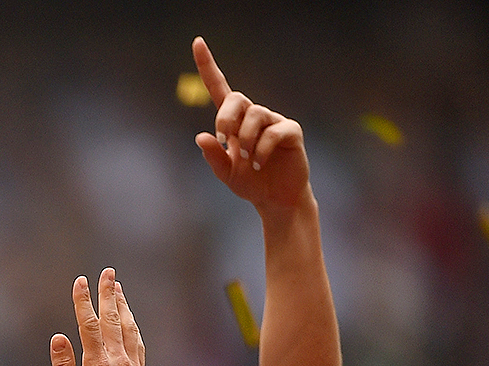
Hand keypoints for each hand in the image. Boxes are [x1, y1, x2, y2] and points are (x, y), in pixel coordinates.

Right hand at [50, 270, 145, 365]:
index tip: (79, 282)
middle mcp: (119, 362)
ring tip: (118, 288)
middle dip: (108, 294)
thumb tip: (58, 337)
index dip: (83, 301)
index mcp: (98, 365)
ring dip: (122, 306)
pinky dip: (132, 326)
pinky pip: (137, 342)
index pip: (89, 324)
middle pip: (112, 319)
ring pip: (128, 328)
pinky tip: (129, 319)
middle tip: (107, 272)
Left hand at [191, 39, 310, 212]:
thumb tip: (201, 136)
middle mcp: (254, 116)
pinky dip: (261, 151)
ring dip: (246, 141)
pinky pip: (273, 132)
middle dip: (225, 118)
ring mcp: (274, 121)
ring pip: (254, 116)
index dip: (208, 66)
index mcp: (234, 122)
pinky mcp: (291, 131)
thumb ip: (213, 156)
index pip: (219, 88)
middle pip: (236, 98)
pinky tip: (260, 163)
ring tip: (248, 161)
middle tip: (226, 141)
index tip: (197, 42)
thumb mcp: (225, 173)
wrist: (275, 199)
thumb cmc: (250, 183)